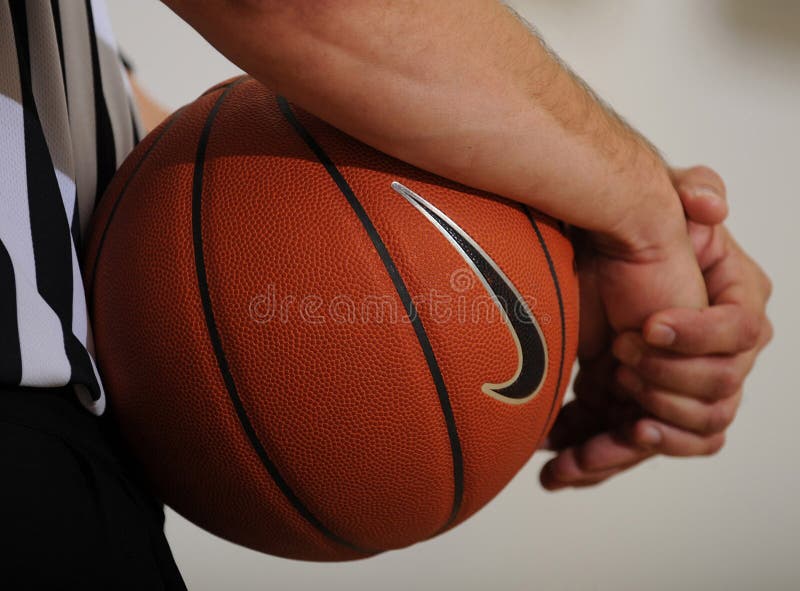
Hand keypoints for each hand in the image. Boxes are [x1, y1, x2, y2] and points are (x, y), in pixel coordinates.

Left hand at [540, 166, 772, 488]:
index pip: (742, 332)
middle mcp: (719, 352)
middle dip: (667, 382)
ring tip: (590, 421)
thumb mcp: (660, 199)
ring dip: (641, 432)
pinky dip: (611, 455)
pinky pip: (645, 446)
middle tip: (620, 362)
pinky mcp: (646, 407)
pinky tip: (565, 462)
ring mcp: (683, 385)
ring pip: (687, 429)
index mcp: (734, 303)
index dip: (697, 335)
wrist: (582, 267)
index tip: (646, 325)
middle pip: (718, 392)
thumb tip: (711, 206)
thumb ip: (693, 190)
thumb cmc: (629, 231)